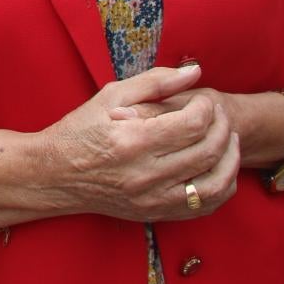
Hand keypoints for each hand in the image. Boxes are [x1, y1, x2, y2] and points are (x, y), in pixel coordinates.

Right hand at [41, 62, 240, 222]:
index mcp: (133, 140)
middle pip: (208, 151)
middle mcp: (145, 174)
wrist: (54, 174)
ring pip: (214, 183)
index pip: (193, 124)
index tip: (202, 99)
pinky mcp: (156, 213)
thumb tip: (195, 71)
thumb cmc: (80, 130)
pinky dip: (222, 186)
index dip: (207, 107)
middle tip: (219, 114)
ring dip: (230, 158)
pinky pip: (204, 206)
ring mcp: (152, 198)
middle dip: (223, 127)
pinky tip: (220, 167)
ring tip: (228, 139)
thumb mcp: (111, 96)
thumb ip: (155, 81)